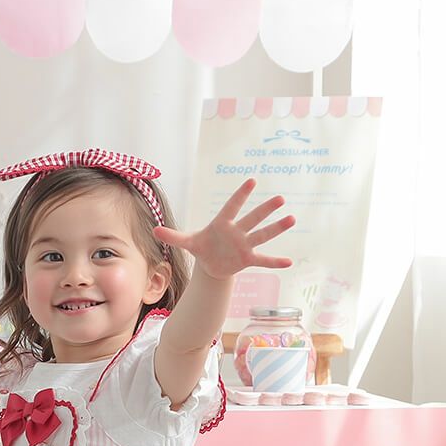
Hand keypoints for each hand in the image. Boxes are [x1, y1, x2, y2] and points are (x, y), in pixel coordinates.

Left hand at [153, 178, 294, 279]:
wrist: (211, 264)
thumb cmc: (202, 247)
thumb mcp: (187, 242)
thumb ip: (173, 236)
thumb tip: (154, 229)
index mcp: (222, 223)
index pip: (232, 207)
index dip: (240, 196)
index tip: (252, 181)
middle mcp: (237, 231)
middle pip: (252, 219)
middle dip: (265, 210)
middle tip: (280, 199)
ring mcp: (245, 245)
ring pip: (262, 235)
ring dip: (276, 229)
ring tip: (291, 219)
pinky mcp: (248, 259)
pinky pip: (263, 260)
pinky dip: (275, 262)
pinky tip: (289, 262)